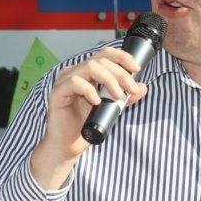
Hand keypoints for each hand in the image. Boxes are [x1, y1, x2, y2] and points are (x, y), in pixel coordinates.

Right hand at [30, 47, 146, 189]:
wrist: (69, 145)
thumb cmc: (88, 124)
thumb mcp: (112, 108)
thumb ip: (126, 97)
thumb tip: (142, 87)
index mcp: (87, 71)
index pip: (105, 54)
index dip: (122, 57)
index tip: (136, 69)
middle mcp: (75, 72)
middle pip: (101, 60)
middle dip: (120, 73)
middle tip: (131, 89)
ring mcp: (64, 81)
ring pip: (89, 67)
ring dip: (109, 80)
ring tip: (117, 96)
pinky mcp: (57, 93)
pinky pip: (75, 82)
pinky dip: (89, 90)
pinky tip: (97, 102)